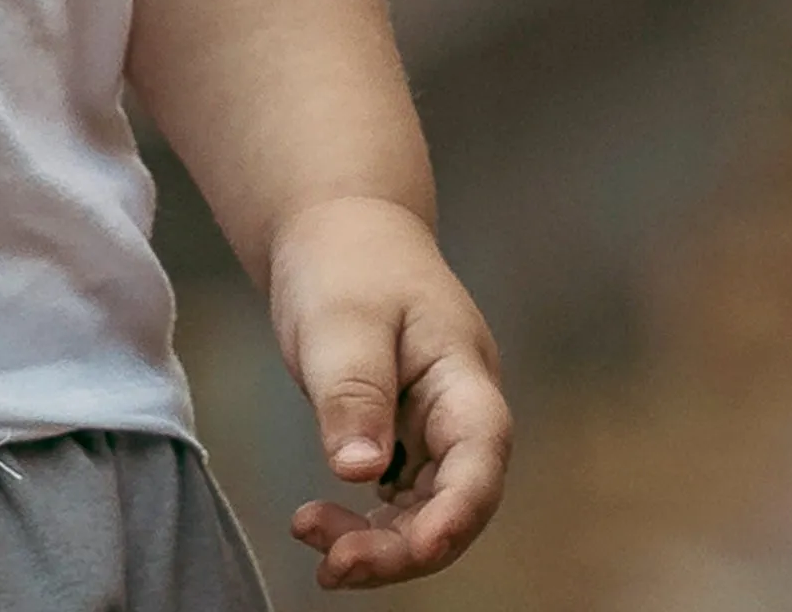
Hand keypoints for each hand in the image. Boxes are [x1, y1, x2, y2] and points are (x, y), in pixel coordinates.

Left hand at [268, 194, 510, 588]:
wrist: (336, 227)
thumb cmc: (348, 260)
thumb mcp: (343, 318)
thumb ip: (354, 391)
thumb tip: (358, 470)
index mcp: (463, 376)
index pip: (479, 457)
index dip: (457, 512)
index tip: (420, 547)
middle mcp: (459, 413)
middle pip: (453, 501)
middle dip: (402, 546)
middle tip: (334, 564)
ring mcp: (433, 430)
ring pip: (424, 510)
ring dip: (378, 541)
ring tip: (313, 539)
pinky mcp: (402, 439)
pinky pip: (396, 498)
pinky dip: (364, 520)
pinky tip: (320, 523)